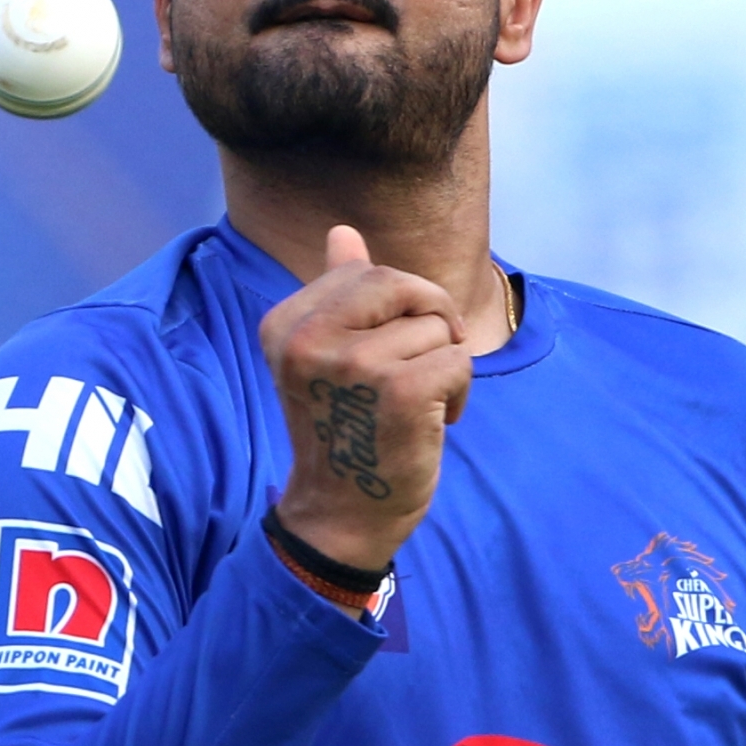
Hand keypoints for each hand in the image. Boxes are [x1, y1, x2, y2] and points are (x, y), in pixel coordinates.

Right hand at [259, 226, 471, 571]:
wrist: (341, 512)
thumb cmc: (342, 429)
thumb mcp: (327, 356)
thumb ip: (336, 293)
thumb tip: (342, 232)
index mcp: (286, 325)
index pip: (366, 273)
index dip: (398, 304)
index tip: (387, 348)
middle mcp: (310, 340)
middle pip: (402, 286)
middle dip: (429, 319)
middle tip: (423, 362)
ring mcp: (355, 365)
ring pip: (436, 327)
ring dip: (443, 364)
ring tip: (415, 404)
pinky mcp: (401, 392)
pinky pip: (458, 359)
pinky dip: (459, 392)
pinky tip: (433, 421)